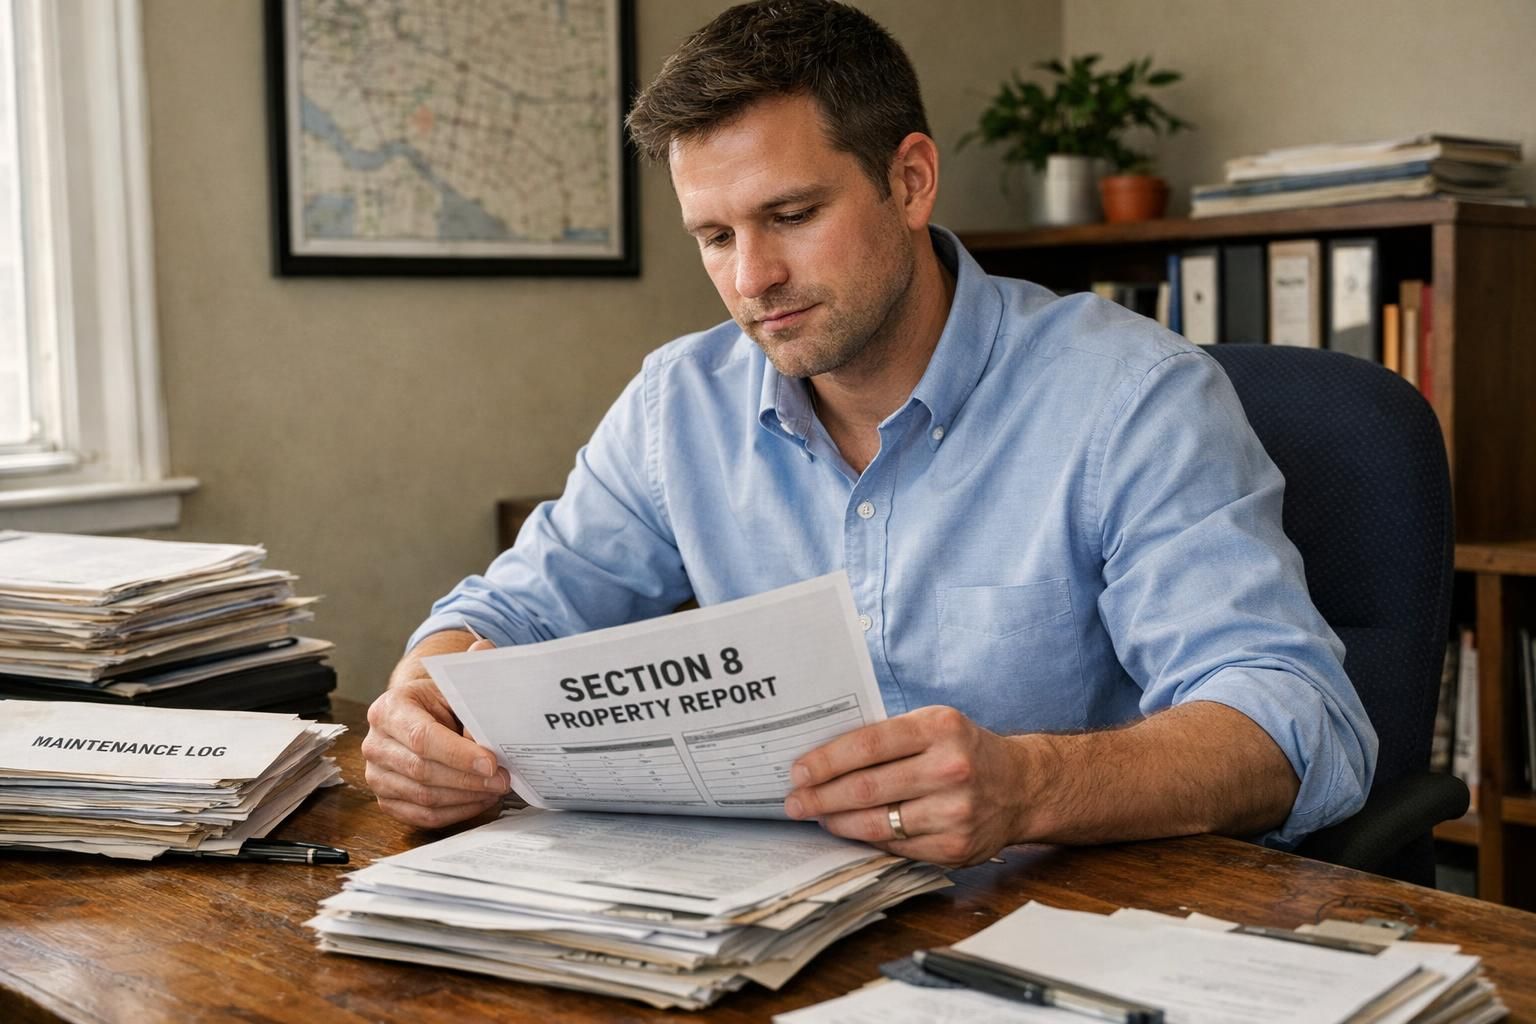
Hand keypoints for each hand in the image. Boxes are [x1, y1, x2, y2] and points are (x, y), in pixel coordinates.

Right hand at [362, 638, 510, 827]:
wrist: (420, 716)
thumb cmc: (441, 700)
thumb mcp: (454, 682)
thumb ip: (470, 668)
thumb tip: (485, 650)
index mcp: (389, 709)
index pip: (422, 738)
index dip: (458, 754)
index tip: (491, 763)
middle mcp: (375, 743)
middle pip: (422, 771)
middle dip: (468, 779)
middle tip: (503, 779)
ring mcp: (377, 775)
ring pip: (423, 797)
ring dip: (465, 797)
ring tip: (496, 789)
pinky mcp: (386, 800)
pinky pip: (421, 815)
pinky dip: (455, 812)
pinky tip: (478, 801)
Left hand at [782, 705, 1031, 866]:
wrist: (1022, 786)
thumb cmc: (964, 750)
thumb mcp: (934, 724)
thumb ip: (888, 736)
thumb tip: (823, 756)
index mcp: (939, 728)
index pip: (868, 744)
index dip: (826, 760)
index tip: (798, 771)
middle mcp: (950, 769)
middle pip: (867, 787)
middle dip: (821, 796)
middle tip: (795, 801)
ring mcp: (955, 812)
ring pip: (877, 823)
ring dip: (838, 822)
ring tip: (817, 816)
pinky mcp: (956, 847)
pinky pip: (896, 847)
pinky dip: (867, 840)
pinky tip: (851, 831)